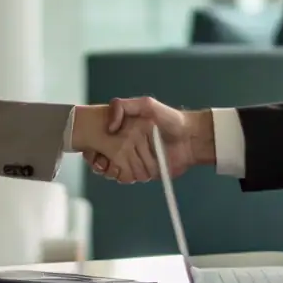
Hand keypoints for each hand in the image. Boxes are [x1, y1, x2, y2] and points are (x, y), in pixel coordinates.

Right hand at [86, 98, 211, 180]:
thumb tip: (108, 127)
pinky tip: (129, 171)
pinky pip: (128, 178)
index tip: (91, 151)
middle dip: (100, 161)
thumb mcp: (146, 105)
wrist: (191, 138)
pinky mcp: (143, 172)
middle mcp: (126, 145)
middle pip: (102, 158)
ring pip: (113, 170)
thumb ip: (123, 107)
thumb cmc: (170, 119)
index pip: (99, 140)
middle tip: (101, 161)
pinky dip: (127, 176)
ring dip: (115, 169)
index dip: (92, 148)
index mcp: (124, 130)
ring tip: (118, 165)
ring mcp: (134, 160)